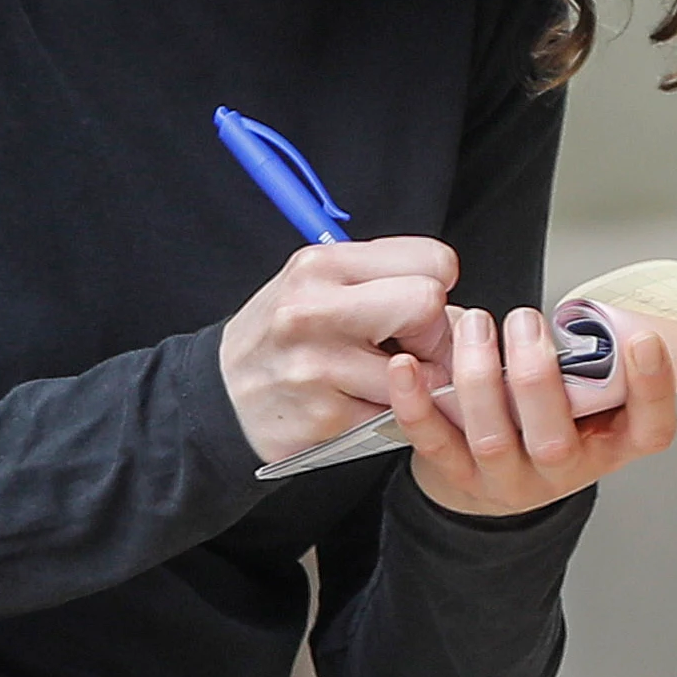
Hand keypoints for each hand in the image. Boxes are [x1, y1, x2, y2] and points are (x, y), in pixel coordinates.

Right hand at [223, 238, 465, 464]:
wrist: (222, 398)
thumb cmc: (282, 339)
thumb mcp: (316, 284)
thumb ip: (381, 279)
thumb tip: (455, 304)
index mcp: (321, 265)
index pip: (432, 260)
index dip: (435, 287)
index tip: (413, 309)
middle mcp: (314, 308)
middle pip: (427, 305)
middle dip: (430, 334)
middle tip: (404, 349)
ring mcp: (319, 365)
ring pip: (420, 370)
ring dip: (413, 384)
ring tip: (375, 379)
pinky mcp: (326, 415)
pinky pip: (397, 415)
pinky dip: (389, 415)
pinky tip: (360, 405)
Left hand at [391, 301, 676, 519]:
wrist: (493, 477)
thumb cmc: (545, 419)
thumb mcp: (587, 396)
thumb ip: (594, 362)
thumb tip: (593, 305)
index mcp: (609, 445)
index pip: (649, 430)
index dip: (652, 388)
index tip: (642, 339)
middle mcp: (561, 470)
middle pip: (555, 438)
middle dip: (537, 373)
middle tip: (525, 320)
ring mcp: (508, 479)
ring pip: (494, 438)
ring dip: (481, 376)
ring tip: (476, 325)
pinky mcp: (457, 475)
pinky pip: (434, 442)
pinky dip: (417, 402)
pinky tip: (408, 368)